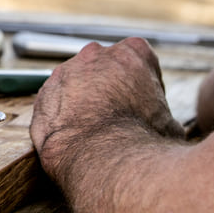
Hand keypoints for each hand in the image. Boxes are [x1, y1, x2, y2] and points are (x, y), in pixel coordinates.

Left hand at [30, 37, 183, 184]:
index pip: (139, 61)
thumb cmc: (143, 142)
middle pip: (104, 69)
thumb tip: (163, 128)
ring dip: (83, 103)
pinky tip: (75, 139)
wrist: (104, 160)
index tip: (144, 108)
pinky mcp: (43, 94)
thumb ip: (161, 113)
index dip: (142, 86)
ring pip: (76, 85)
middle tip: (118, 120)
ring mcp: (65, 72)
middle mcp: (95, 54)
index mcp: (133, 53)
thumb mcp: (170, 125)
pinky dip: (62, 119)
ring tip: (95, 134)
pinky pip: (54, 104)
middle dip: (109, 89)